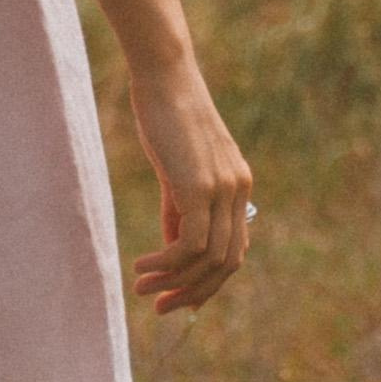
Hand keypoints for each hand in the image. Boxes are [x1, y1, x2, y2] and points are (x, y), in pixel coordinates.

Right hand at [126, 57, 252, 314]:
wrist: (164, 75)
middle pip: (227, 264)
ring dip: (175, 283)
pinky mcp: (200, 188)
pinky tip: (143, 266)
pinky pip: (190, 245)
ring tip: (142, 287)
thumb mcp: (178, 167)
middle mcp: (238, 190)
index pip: (234, 250)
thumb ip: (179, 208)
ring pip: (209, 260)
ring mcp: (222, 189)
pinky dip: (167, 264)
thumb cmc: (164, 114)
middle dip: (194, 292)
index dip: (208, 281)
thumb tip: (174, 250)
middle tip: (160, 306)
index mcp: (238, 185)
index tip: (176, 296)